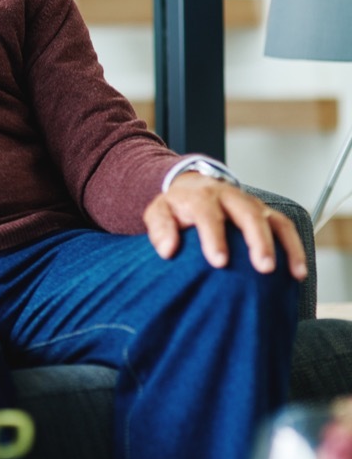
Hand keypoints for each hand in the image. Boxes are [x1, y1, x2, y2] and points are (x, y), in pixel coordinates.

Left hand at [143, 172, 307, 279]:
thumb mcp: (159, 211)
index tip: (219, 261)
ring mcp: (250, 203)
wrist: (192, 186)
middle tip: (263, 267)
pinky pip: (284, 227)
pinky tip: (298, 271)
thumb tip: (167, 250)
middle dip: (258, 240)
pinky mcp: (264, 213)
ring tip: (288, 271)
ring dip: (283, 245)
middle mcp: (229, 196)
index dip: (214, 237)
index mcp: (201, 196)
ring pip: (271, 219)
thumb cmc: (177, 206)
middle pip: (248, 213)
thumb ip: (160, 228)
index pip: (208, 214)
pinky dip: (295, 247)